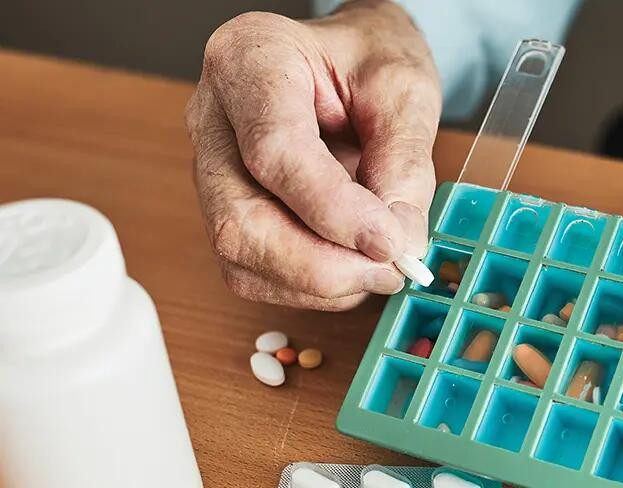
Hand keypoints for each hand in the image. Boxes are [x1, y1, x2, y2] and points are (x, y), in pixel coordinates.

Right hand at [185, 0, 438, 309]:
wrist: (352, 60)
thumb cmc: (371, 61)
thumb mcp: (406, 92)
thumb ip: (404, 165)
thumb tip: (398, 244)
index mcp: (250, 59)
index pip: (274, 152)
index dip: (334, 211)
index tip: (389, 242)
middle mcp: (214, 117)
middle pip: (240, 219)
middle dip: (321, 265)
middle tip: (390, 269)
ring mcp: (211, 167)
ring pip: (239, 254)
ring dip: (318, 282)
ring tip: (378, 267)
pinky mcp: (227, 208)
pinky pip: (250, 270)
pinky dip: (308, 286)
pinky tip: (351, 268)